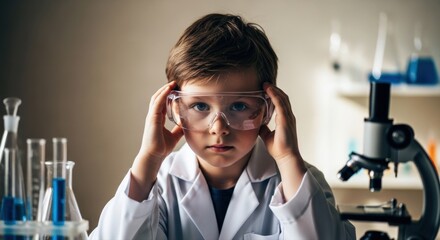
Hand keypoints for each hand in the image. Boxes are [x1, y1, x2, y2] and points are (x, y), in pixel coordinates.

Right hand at [130, 81, 183, 200]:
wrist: (155, 156)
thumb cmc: (161, 147)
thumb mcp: (175, 135)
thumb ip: (179, 128)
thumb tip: (187, 124)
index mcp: (158, 119)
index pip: (162, 103)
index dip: (168, 95)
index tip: (177, 89)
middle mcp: (153, 116)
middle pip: (158, 98)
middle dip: (166, 89)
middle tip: (176, 83)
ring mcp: (151, 117)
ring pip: (156, 98)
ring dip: (164, 90)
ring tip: (172, 83)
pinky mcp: (151, 119)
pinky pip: (157, 104)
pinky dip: (162, 95)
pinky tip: (168, 90)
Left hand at [259, 83, 305, 198]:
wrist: (285, 157)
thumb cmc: (279, 148)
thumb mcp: (267, 136)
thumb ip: (264, 129)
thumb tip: (257, 124)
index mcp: (285, 120)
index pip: (281, 103)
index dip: (275, 95)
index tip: (266, 89)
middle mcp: (288, 117)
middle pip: (283, 98)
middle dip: (275, 90)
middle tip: (265, 83)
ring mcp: (288, 118)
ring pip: (282, 99)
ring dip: (274, 90)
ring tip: (266, 84)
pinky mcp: (285, 120)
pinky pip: (281, 105)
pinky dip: (275, 96)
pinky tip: (269, 91)